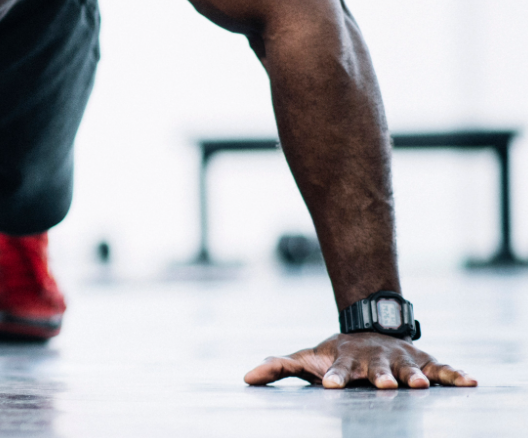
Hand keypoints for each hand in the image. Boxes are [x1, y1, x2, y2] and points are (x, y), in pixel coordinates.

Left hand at [244, 333, 476, 388]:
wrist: (368, 330)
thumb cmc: (334, 355)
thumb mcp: (306, 359)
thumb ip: (278, 368)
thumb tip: (246, 379)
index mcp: (344, 362)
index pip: (336, 371)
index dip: (332, 378)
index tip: (328, 386)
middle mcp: (373, 361)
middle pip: (375, 370)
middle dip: (378, 377)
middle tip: (382, 386)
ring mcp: (399, 360)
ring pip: (408, 369)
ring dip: (414, 377)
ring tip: (421, 386)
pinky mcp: (423, 363)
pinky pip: (442, 369)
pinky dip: (456, 375)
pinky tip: (471, 382)